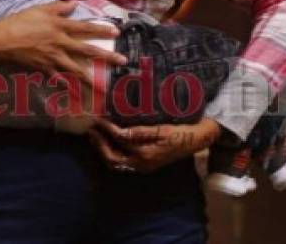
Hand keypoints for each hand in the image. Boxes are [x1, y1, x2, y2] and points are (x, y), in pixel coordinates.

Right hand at [0, 2, 127, 83]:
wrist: (0, 40)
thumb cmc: (19, 22)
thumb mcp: (39, 9)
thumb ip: (59, 7)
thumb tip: (74, 4)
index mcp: (60, 26)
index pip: (85, 28)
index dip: (102, 29)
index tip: (117, 33)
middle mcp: (60, 43)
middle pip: (87, 51)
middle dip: (106, 57)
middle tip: (122, 62)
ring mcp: (53, 58)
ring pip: (75, 70)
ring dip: (90, 80)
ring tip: (103, 89)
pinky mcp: (44, 69)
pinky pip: (58, 80)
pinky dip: (67, 89)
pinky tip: (76, 97)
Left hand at [88, 117, 220, 172]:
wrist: (194, 141)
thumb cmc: (180, 132)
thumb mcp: (162, 129)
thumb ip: (140, 133)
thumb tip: (120, 133)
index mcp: (145, 154)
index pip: (119, 140)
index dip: (107, 129)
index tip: (99, 119)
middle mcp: (141, 163)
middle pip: (112, 158)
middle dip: (99, 145)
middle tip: (91, 130)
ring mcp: (142, 166)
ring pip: (115, 163)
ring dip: (103, 150)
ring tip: (95, 136)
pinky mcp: (143, 165)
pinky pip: (122, 162)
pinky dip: (112, 153)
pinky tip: (109, 143)